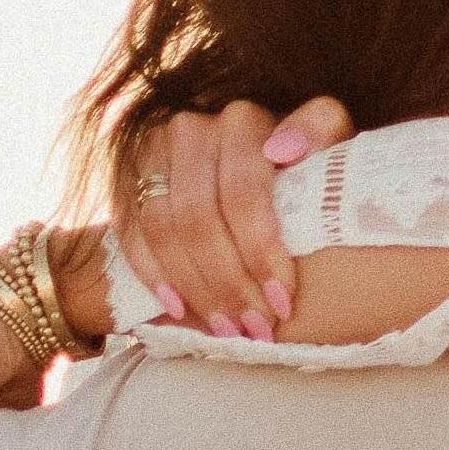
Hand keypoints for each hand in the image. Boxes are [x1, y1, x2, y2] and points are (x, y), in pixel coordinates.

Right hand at [113, 96, 349, 340]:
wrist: (241, 153)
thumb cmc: (296, 160)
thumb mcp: (323, 139)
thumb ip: (319, 130)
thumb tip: (284, 149)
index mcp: (243, 121)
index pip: (244, 193)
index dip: (261, 253)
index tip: (283, 303)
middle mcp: (191, 128)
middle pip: (201, 219)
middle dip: (230, 284)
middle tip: (254, 329)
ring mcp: (152, 150)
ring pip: (164, 229)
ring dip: (195, 287)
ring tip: (225, 328)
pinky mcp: (125, 176)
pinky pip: (130, 231)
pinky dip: (152, 274)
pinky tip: (178, 308)